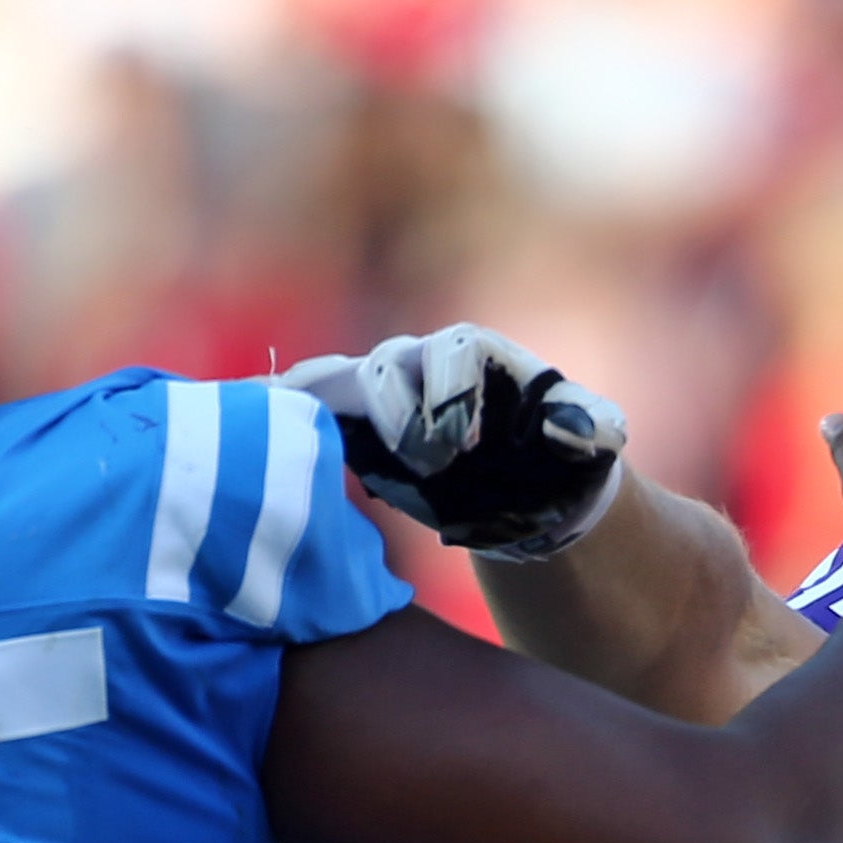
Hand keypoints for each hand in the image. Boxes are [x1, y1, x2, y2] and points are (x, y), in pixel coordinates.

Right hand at [281, 324, 626, 558]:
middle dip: (387, 411)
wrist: (521, 487)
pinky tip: (240, 437)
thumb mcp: (585, 444)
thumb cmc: (554, 460)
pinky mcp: (347, 428)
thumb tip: (603, 431)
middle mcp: (417, 364)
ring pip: (330, 388)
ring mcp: (376, 393)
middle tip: (408, 464)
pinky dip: (274, 421)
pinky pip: (303, 414)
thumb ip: (592, 429)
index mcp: (472, 355)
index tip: (458, 447)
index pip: (450, 355)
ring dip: (311, 415)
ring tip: (281, 438)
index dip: (448, 396)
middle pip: (382, 369)